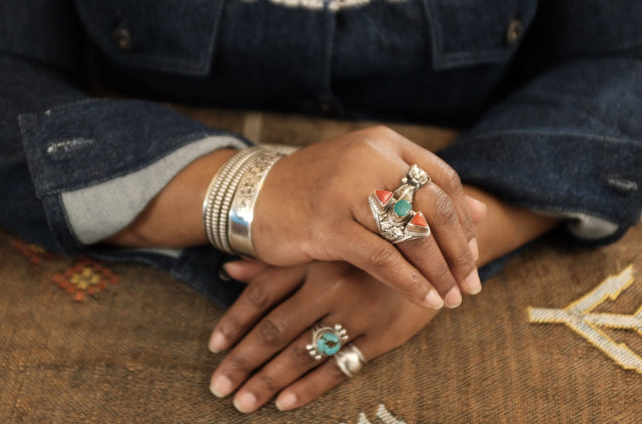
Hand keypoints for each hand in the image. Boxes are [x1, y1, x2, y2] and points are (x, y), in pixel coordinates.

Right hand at [108, 126, 484, 308]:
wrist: (252, 197)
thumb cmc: (313, 191)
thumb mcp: (366, 178)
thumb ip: (418, 189)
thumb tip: (480, 209)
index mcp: (381, 143)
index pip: (442, 179)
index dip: (463, 219)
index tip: (472, 252)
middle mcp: (368, 158)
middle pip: (434, 206)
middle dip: (460, 250)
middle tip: (472, 283)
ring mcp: (347, 189)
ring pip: (411, 234)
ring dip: (439, 271)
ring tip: (453, 298)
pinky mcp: (328, 223)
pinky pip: (382, 258)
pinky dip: (409, 282)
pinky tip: (426, 300)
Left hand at [207, 261, 438, 411]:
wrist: (433, 248)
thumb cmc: (367, 247)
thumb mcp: (324, 244)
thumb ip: (277, 260)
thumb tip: (230, 271)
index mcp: (314, 259)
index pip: (262, 294)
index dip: (235, 322)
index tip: (214, 348)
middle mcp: (332, 284)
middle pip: (276, 329)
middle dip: (243, 362)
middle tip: (218, 388)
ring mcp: (358, 311)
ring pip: (303, 352)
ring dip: (269, 381)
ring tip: (242, 402)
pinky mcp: (384, 334)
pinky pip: (341, 366)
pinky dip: (311, 387)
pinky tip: (284, 403)